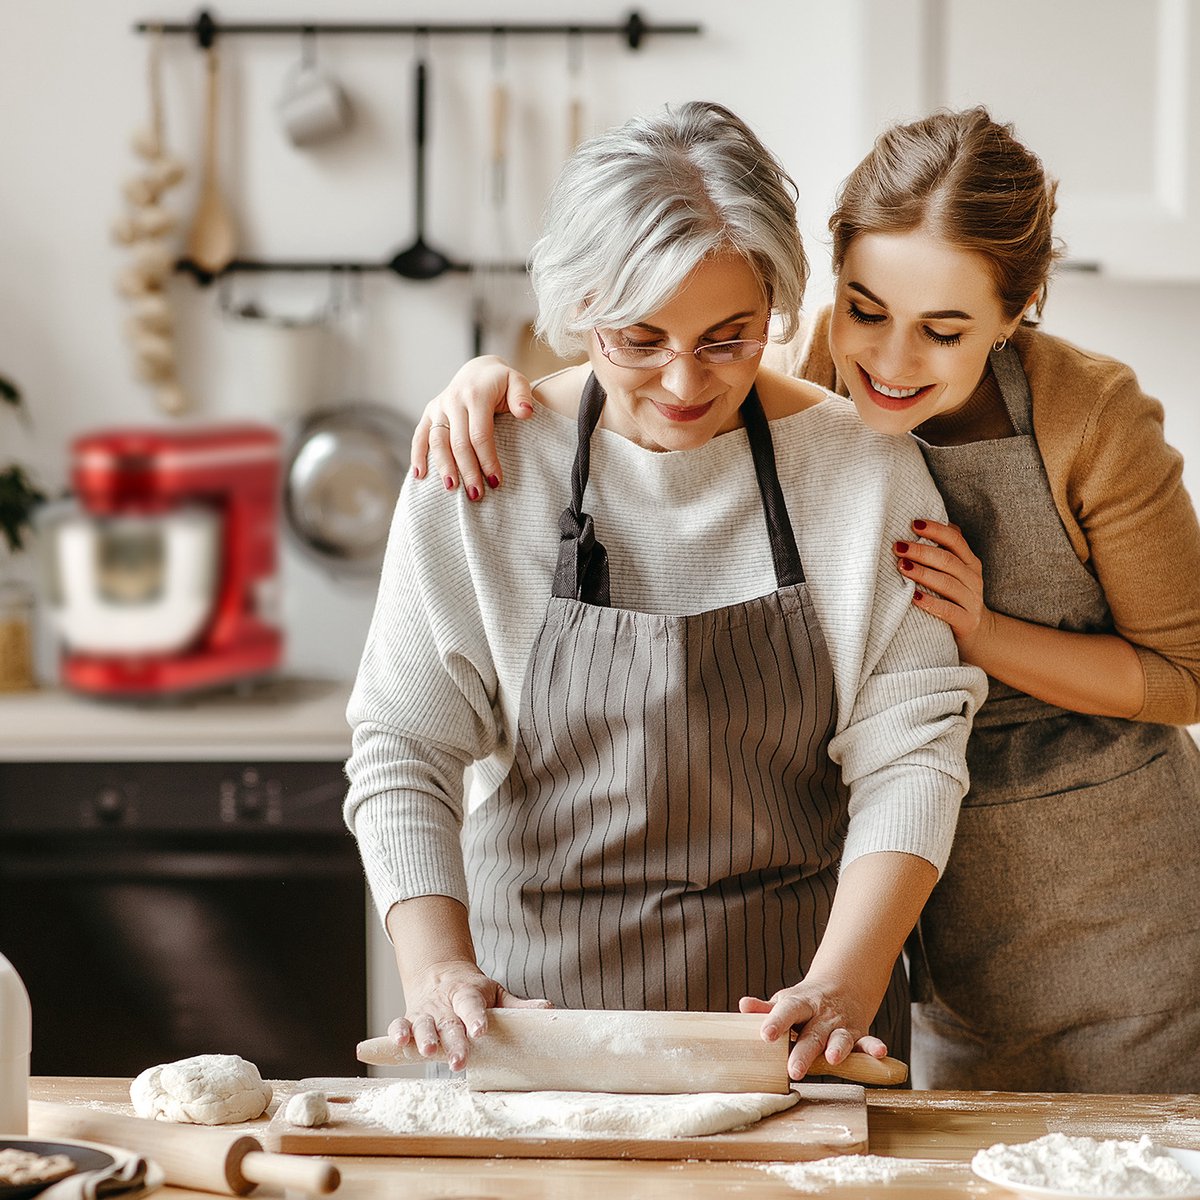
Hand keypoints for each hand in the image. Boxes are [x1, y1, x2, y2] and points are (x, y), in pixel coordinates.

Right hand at [386, 959, 550, 1071]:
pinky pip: (400, 1024)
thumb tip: (549, 1009)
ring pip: (423, 1024)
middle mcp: (445, 1004)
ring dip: (424, 1038)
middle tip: (458, 1061)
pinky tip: (399, 1043)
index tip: (481, 1031)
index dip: (476, 1018)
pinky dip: (397, 1033)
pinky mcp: (410, 1019)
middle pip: (449, 1023)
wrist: (440, 975)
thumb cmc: (474, 992)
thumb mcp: (496, 993)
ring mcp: (426, 1012)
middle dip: (452, 1042)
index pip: (472, 1005)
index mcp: (468, 994)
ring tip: (427, 1052)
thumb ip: (518, 1005)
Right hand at [410, 356, 534, 499]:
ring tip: (451, 489)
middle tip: (476, 495)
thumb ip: (522, 396)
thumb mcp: (517, 382)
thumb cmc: (502, 383)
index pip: (480, 434)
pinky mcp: (429, 412)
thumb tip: (525, 414)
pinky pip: (420, 435)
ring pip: (437, 442)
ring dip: (443, 467)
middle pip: (458, 443)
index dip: (487, 460)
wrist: (478, 369)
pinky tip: (419, 476)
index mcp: (476, 395)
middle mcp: (453, 401)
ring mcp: (439, 406)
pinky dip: (417, 455)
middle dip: (468, 470)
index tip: (495, 482)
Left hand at [739, 985, 886, 1080]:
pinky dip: (874, 1048)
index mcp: (800, 1004)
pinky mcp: (858, 1035)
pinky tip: (880, 1053)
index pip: (787, 1011)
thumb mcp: (785, 1001)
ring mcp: (841, 1025)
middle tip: (794, 1070)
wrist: (841, 985)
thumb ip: (766, 1009)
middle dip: (804, 1052)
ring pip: (840, 1038)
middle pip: (811, 1033)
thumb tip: (743, 1006)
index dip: (776, 1022)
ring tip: (833, 1059)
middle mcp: (821, 1015)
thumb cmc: (804, 1002)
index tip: (765, 1035)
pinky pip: (867, 1041)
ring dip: (838, 1048)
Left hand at [894, 517, 996, 657]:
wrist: (978, 633)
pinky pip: (948, 610)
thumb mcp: (956, 572)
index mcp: (970, 562)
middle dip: (922, 551)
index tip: (913, 523)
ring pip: (947, 583)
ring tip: (902, 566)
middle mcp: (973, 578)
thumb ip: (944, 551)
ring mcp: (971, 601)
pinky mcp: (967, 622)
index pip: (955, 540)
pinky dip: (931, 603)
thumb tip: (920, 523)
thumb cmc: (955, 596)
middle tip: (898, 546)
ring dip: (923, 573)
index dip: (936, 530)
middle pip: (948, 561)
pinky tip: (914, 597)